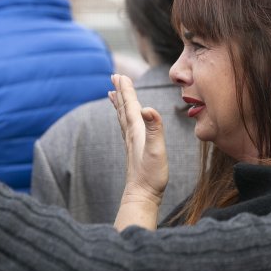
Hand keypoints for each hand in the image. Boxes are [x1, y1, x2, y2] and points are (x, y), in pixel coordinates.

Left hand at [109, 74, 168, 230]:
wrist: (141, 196)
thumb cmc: (151, 175)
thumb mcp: (156, 150)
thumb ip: (154, 129)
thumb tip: (147, 108)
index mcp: (137, 130)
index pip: (130, 105)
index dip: (126, 90)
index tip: (120, 75)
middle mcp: (131, 134)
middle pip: (123, 108)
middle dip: (121, 92)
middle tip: (115, 77)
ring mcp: (131, 143)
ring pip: (123, 117)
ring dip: (120, 104)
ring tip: (113, 93)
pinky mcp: (134, 150)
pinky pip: (126, 128)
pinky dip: (124, 118)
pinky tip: (125, 121)